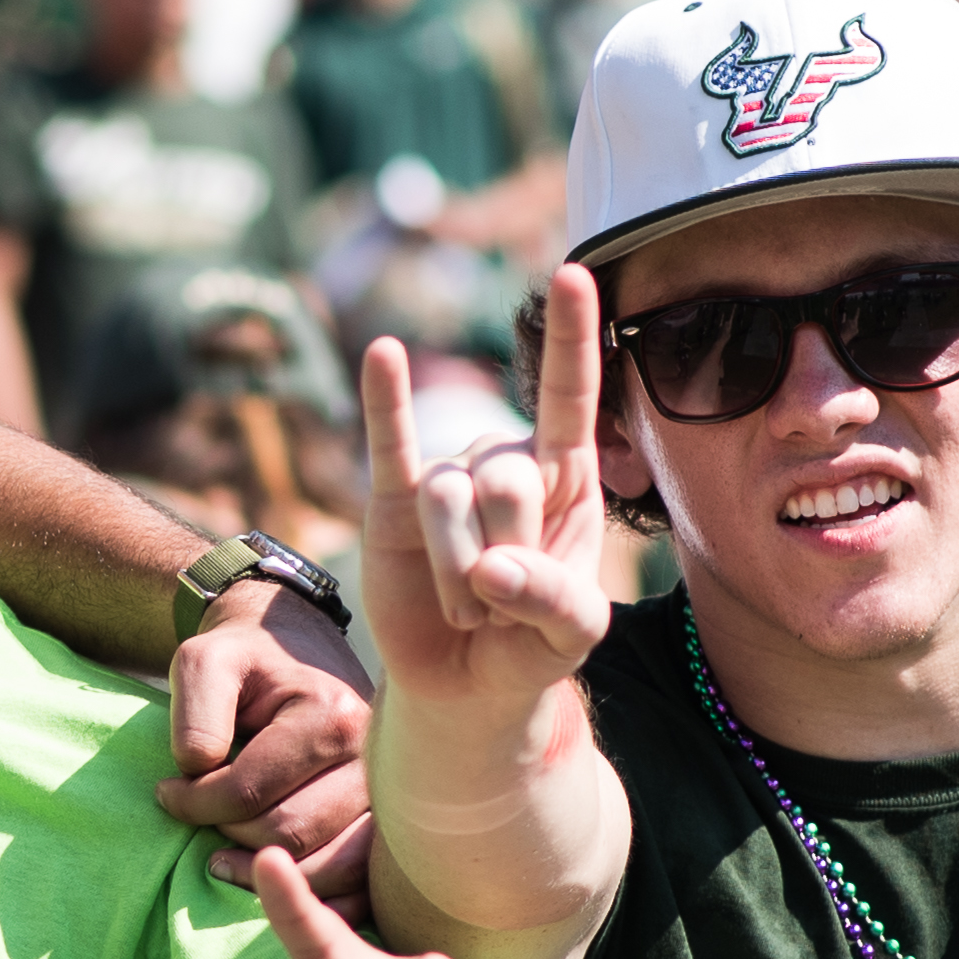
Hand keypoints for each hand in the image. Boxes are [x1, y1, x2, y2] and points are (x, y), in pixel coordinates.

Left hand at [164, 581, 371, 891]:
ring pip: (326, 868)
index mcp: (331, 717)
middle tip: (202, 825)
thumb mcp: (205, 662)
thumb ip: (195, 712)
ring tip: (226, 860)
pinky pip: (358, 885)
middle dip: (230, 837)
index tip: (167, 794)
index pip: (249, 791)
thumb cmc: (246, 664)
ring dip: (266, 876)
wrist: (296, 655)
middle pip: (288, 834)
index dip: (194, 804)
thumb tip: (200, 769)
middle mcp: (373, 762)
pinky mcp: (386, 830)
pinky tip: (275, 883)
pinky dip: (314, 895)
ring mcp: (387, 801)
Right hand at [360, 274, 613, 728]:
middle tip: (502, 609)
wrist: (465, 684)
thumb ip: (553, 599)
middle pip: (507, 478)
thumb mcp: (572, 635)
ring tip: (467, 609)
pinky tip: (384, 354)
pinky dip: (385, 400)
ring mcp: (448, 477)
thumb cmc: (533, 645)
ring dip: (457, 574)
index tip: (573, 274)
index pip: (571, 398)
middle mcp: (506, 461)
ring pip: (449, 501)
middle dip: (506, 557)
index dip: (571, 339)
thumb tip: (492, 567)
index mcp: (567, 478)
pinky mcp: (392, 501)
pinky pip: (389, 445)